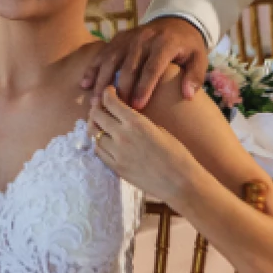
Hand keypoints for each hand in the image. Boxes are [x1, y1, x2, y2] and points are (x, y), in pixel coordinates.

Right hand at [79, 16, 209, 110]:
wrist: (176, 22)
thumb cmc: (187, 46)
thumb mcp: (199, 58)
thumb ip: (195, 76)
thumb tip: (187, 95)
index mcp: (165, 43)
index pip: (152, 67)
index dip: (144, 87)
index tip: (137, 106)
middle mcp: (144, 38)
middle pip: (129, 66)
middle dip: (121, 89)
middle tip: (115, 111)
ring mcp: (129, 37)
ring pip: (111, 60)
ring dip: (102, 81)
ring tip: (96, 102)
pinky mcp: (118, 38)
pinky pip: (103, 53)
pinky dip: (93, 68)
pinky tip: (85, 85)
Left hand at [89, 86, 205, 203]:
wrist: (179, 182)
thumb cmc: (176, 153)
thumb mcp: (158, 129)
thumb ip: (137, 121)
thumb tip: (123, 115)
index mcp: (135, 122)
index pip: (109, 101)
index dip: (107, 93)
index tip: (109, 91)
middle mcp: (122, 136)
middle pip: (96, 115)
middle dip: (97, 107)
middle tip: (101, 106)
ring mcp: (116, 153)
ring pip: (94, 134)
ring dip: (95, 125)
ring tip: (101, 124)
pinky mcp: (116, 168)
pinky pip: (98, 151)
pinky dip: (99, 143)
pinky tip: (105, 141)